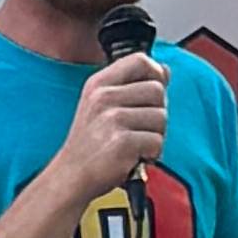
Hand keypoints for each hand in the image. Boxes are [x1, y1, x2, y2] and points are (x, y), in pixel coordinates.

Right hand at [57, 53, 168, 202]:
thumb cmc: (89, 143)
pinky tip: (134, 157)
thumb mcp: (101, 105)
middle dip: (156, 112)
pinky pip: (157, 142)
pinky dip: (151, 154)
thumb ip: (132, 85)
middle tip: (139, 128)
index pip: (140, 60)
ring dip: (155, 135)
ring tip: (135, 144)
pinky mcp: (122, 143)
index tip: (152, 93)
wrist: (71, 176)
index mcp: (98, 84)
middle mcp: (103, 98)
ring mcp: (112, 120)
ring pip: (161, 117)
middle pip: (157, 90)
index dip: (156, 74)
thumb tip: (166, 71)